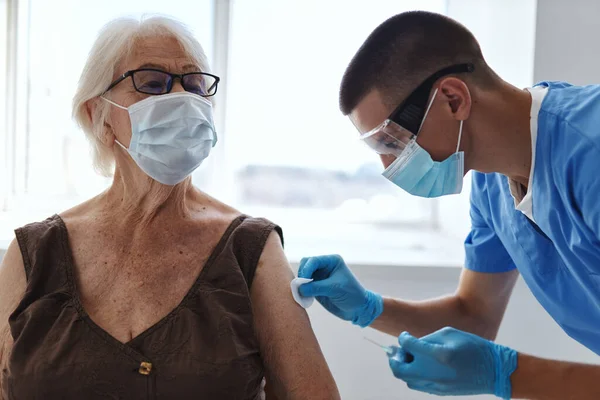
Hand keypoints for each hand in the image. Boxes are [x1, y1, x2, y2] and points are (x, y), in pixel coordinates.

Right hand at [297, 255, 382, 326]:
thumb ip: (315, 287)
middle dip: (302, 275)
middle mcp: (324, 267)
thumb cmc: (352, 295)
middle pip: (305, 265)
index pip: (313, 260)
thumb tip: (298, 288)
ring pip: (303, 275)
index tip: (303, 281)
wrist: (358, 309)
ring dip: (300, 283)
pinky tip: (305, 297)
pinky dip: (302, 291)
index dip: (306, 269)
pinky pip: (304, 286)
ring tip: (303, 293)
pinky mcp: (316, 287)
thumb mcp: (334, 289)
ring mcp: (320, 277)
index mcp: (332, 261)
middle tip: (302, 287)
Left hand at [389, 327, 516, 398]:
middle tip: (398, 351)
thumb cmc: (474, 347)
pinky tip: (421, 367)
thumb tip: (412, 344)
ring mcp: (436, 385)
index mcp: (438, 354)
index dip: (403, 338)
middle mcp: (434, 372)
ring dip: (403, 368)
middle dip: (394, 358)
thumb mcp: (451, 334)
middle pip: (399, 369)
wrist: (494, 371)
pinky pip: (418, 386)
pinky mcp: (440, 392)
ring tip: (410, 359)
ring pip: (407, 380)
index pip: (408, 345)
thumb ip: (428, 338)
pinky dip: (414, 376)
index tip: (405, 336)